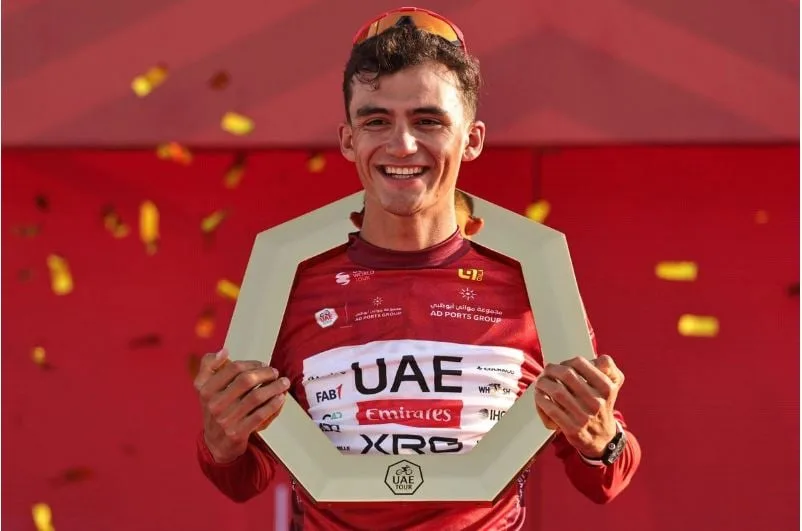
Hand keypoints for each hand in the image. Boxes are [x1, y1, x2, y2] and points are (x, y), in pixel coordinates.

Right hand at [194, 348, 289, 463]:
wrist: (215, 444)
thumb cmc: (215, 409)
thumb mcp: (204, 388)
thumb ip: (208, 366)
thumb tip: (223, 351)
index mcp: (206, 390)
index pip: (233, 368)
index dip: (251, 363)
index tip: (262, 364)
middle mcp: (215, 404)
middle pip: (246, 380)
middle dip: (265, 373)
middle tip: (275, 372)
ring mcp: (226, 419)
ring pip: (256, 397)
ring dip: (274, 387)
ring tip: (284, 383)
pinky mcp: (238, 433)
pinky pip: (260, 415)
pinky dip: (273, 405)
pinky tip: (280, 398)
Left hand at [534, 355, 623, 457]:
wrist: (603, 438)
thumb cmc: (602, 405)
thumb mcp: (613, 384)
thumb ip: (607, 366)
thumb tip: (595, 358)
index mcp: (606, 388)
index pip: (580, 364)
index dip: (567, 361)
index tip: (563, 365)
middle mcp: (596, 402)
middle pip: (566, 375)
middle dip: (551, 370)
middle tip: (547, 371)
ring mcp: (584, 417)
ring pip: (556, 391)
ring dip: (543, 383)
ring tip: (541, 382)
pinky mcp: (572, 429)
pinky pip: (550, 409)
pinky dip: (541, 400)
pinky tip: (540, 396)